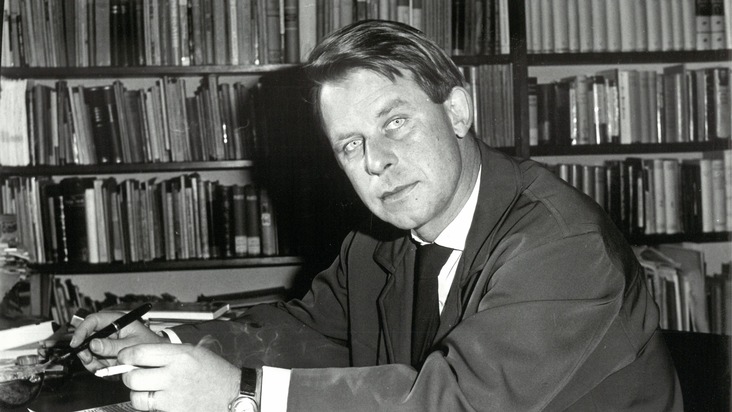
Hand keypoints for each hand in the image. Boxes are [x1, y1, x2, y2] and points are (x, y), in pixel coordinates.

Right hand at [70, 312, 165, 371]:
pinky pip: (95, 362)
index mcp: (117, 321)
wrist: (158, 358)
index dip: (81, 330)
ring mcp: (106, 343)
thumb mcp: (132, 344)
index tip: (76, 343)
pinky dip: (99, 368)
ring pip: (89, 352)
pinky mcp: (106, 355)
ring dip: (93, 362)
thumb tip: (93, 344)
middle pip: (86, 337)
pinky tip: (110, 370)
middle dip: (85, 350)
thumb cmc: (150, 345)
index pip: (93, 320)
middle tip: (90, 360)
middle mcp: (109, 331)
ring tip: (107, 367)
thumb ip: (113, 346)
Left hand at [119, 343, 240, 411]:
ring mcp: (173, 395)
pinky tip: (158, 400)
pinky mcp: (173, 411)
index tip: (125, 358)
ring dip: (137, 393)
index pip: (139, 353)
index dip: (126, 356)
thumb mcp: (195, 353)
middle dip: (129, 376)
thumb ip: (168, 354)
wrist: (234, 394)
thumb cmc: (216, 373)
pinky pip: (148, 409)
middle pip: (133, 376)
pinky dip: (148, 405)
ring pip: (136, 396)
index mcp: (181, 354)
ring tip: (146, 390)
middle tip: (135, 375)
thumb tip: (139, 357)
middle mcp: (175, 373)